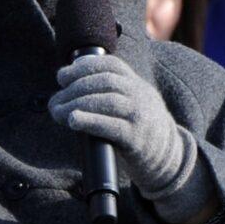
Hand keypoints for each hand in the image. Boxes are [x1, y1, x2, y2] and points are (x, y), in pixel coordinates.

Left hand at [48, 55, 213, 223]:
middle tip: (56, 100)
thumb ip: (105, 89)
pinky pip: (112, 126)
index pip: (110, 65)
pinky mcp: (137, 140)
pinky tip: (73, 120)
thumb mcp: (128, 101)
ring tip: (59, 112)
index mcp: (136, 83)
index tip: (62, 76)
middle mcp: (141, 95)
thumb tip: (66, 79)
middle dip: (76, 87)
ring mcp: (141, 117)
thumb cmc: (137, 127)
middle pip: (106, 82)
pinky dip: (90, 121)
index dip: (84, 66)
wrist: (168, 159)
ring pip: (108, 101)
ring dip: (78, 104)